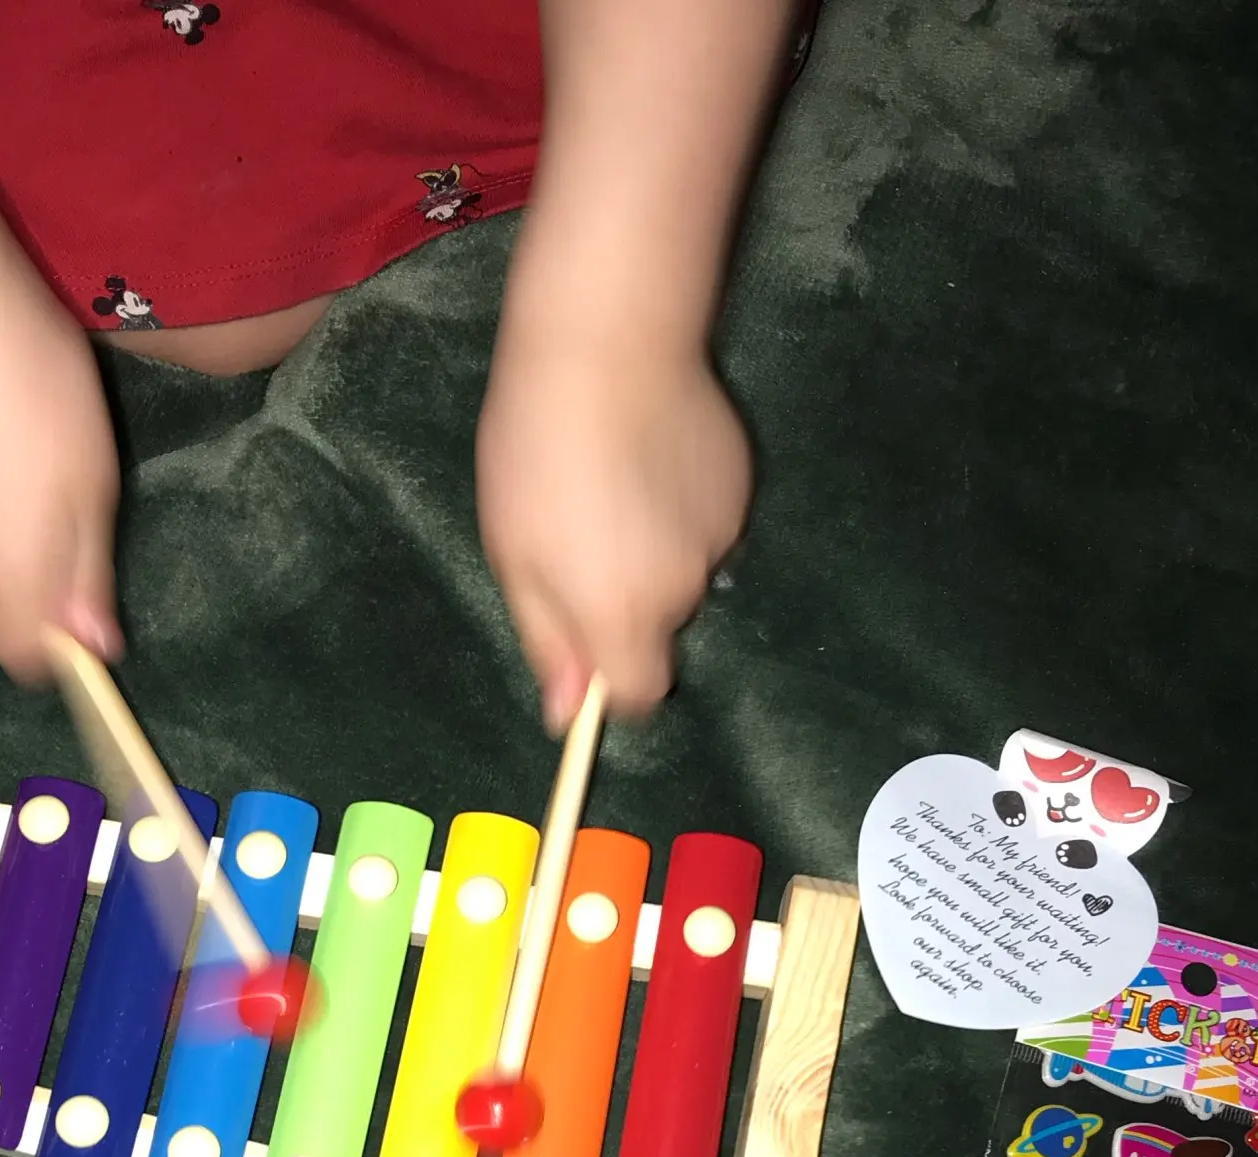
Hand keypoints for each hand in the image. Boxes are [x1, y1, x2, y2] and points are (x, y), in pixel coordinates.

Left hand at [476, 327, 751, 732]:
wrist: (606, 340)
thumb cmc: (535, 453)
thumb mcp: (516, 557)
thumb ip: (548, 641)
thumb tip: (567, 714)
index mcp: (626, 616)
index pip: (642, 693)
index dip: (613, 680)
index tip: (584, 643)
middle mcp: (687, 587)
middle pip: (659, 627)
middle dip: (624, 602)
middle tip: (577, 533)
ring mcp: (722, 533)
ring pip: (683, 569)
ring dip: (652, 548)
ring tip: (611, 481)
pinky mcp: (740, 483)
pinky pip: (705, 521)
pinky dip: (677, 505)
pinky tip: (647, 454)